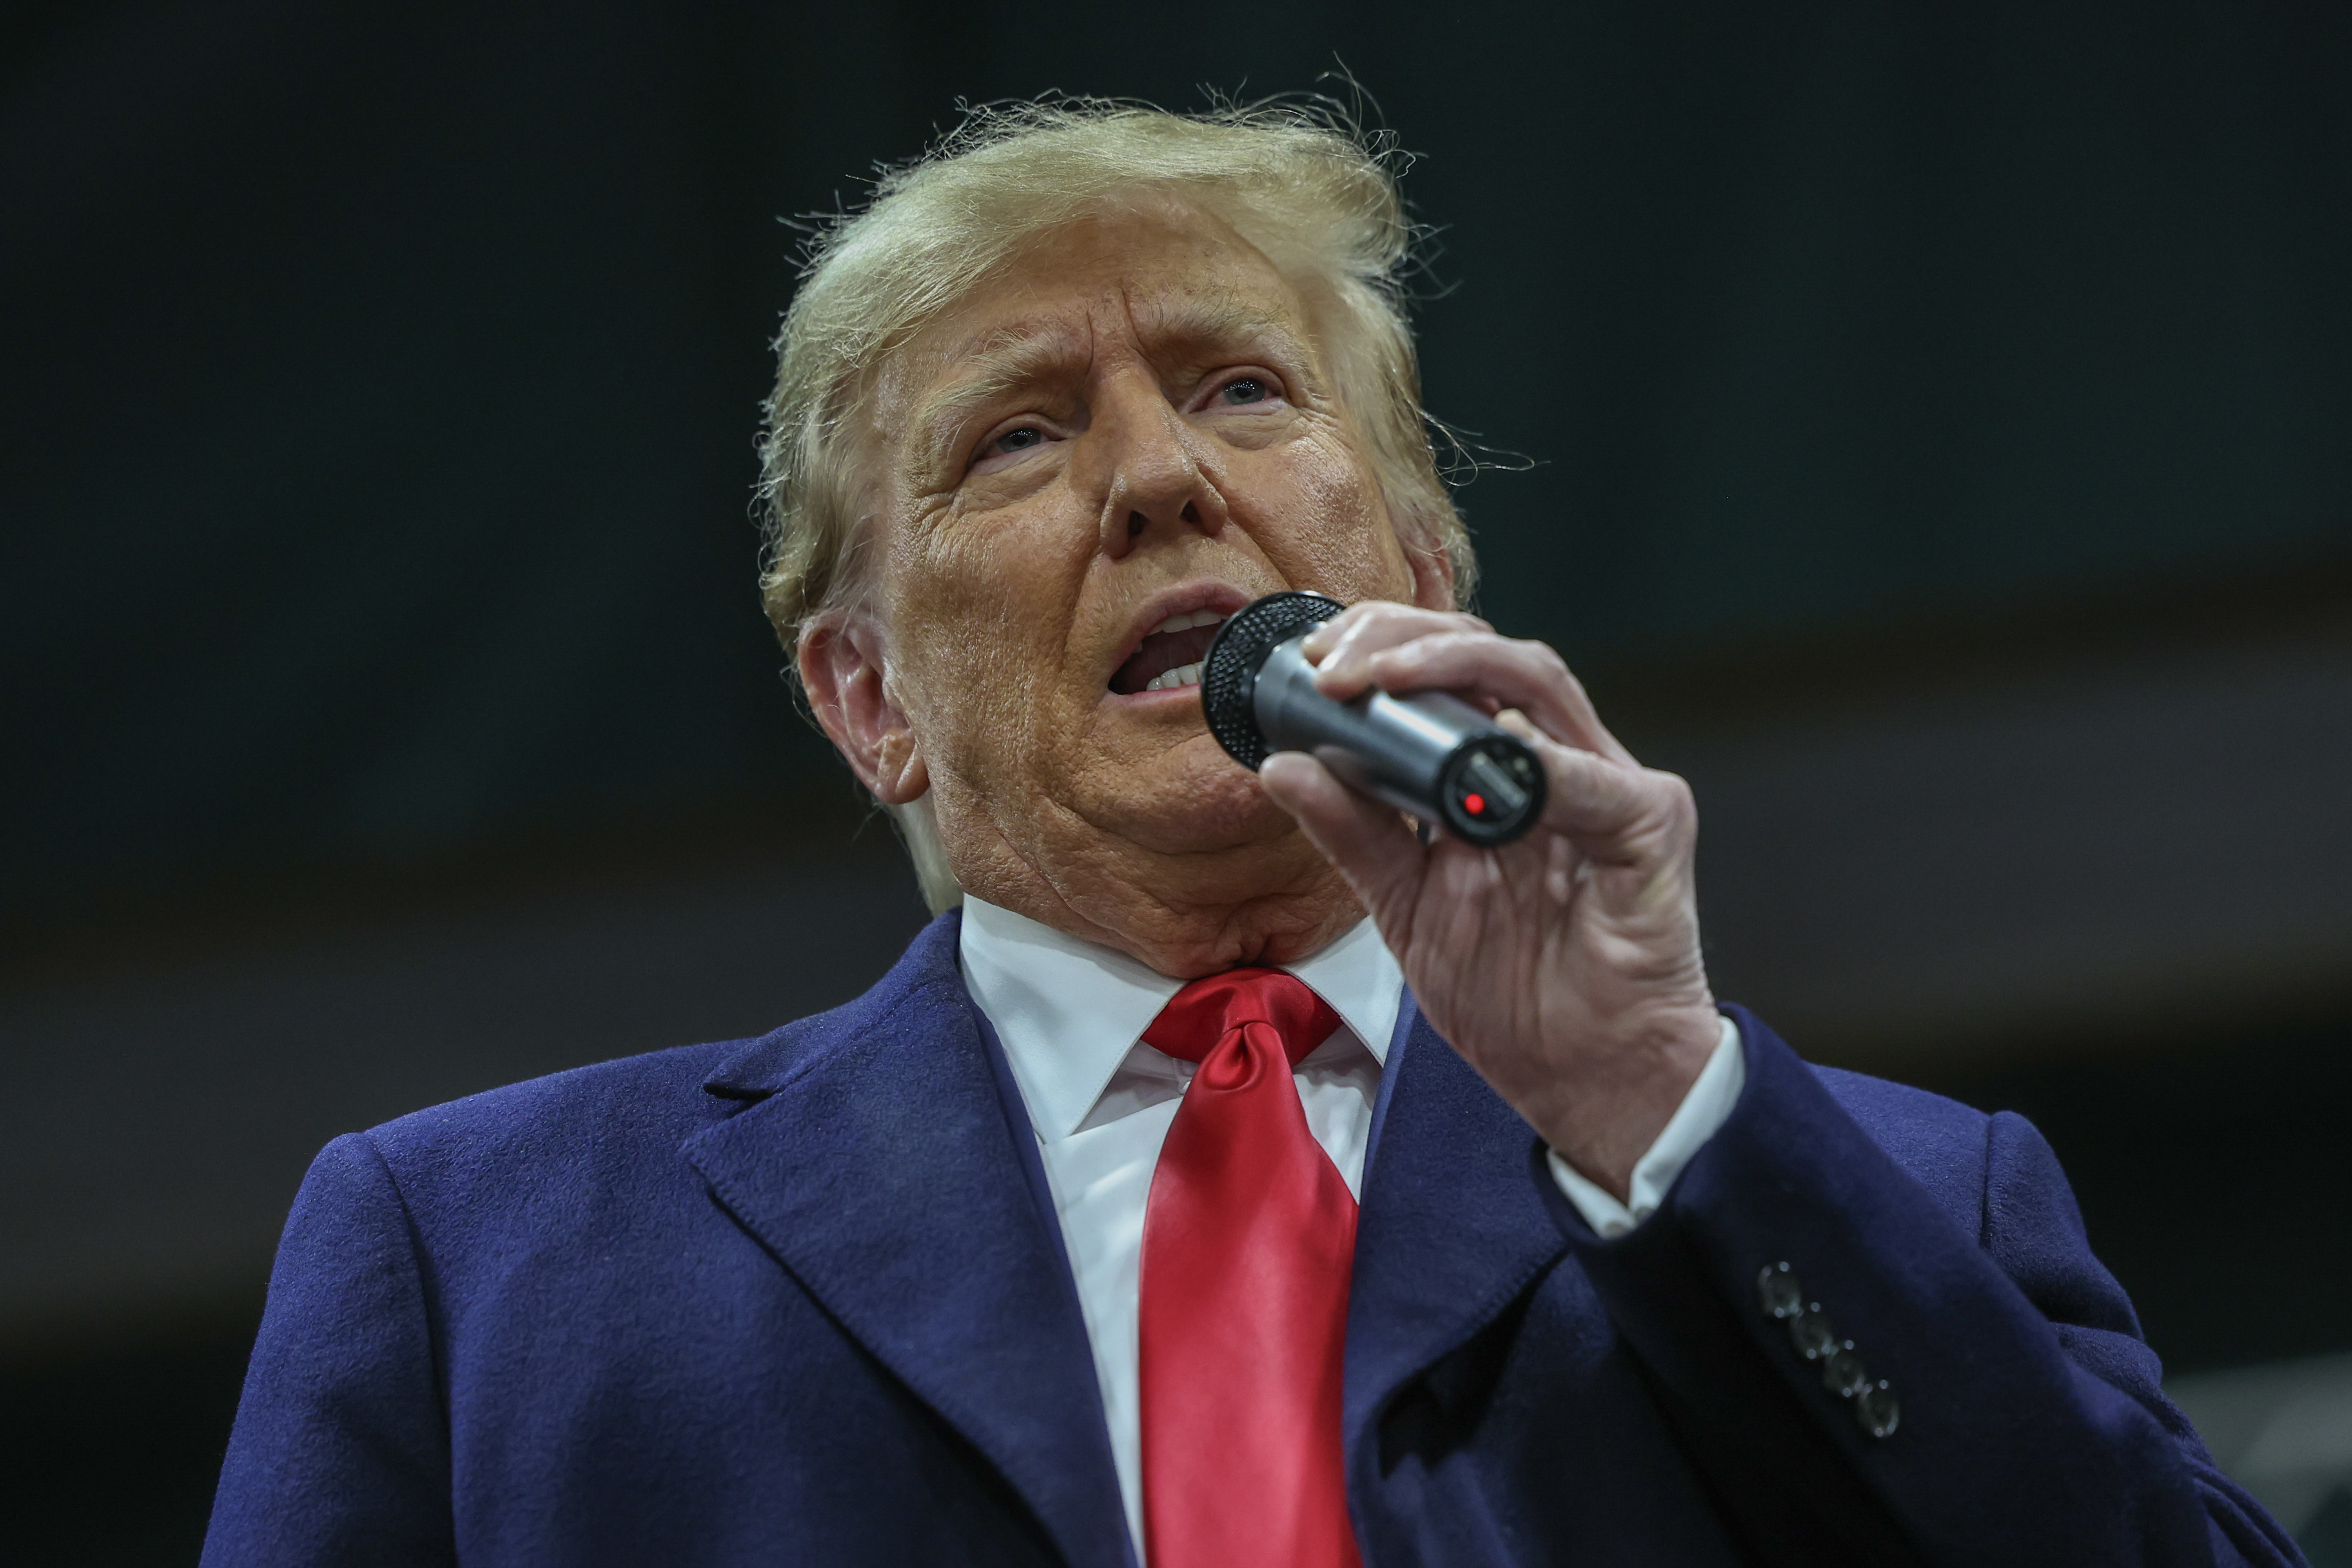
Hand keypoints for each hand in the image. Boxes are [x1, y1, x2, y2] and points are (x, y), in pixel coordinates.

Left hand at [1256, 602, 1720, 1199]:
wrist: (1580, 1076)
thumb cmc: (1509, 991)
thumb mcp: (1405, 905)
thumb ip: (1354, 833)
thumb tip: (1284, 765)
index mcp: (1498, 774)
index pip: (1448, 675)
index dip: (1383, 648)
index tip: (1314, 660)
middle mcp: (1554, 762)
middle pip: (1487, 656)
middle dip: (1406, 639)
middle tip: (1335, 660)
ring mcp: (1609, 785)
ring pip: (1538, 682)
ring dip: (1456, 670)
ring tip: (1385, 680)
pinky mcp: (1652, 825)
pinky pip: (1592, 779)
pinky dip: (1538, 764)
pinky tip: (1493, 755)